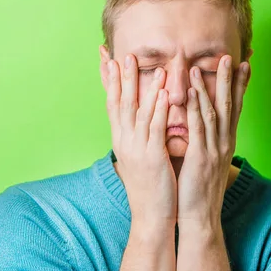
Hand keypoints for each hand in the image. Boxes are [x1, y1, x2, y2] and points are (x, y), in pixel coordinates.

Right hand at [105, 54, 176, 227]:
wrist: (150, 215)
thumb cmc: (148, 185)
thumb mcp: (138, 156)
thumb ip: (138, 134)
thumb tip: (139, 118)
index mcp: (122, 139)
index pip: (112, 104)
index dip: (110, 82)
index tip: (107, 60)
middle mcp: (125, 141)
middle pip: (121, 104)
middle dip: (122, 78)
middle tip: (123, 55)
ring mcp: (137, 149)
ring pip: (139, 113)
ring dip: (144, 88)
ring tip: (149, 67)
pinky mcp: (152, 157)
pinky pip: (155, 129)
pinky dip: (158, 110)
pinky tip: (163, 94)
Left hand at [177, 55, 249, 226]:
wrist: (201, 216)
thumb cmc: (201, 189)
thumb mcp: (208, 161)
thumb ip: (207, 141)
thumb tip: (202, 125)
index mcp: (226, 142)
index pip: (235, 108)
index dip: (240, 85)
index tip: (244, 64)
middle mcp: (224, 142)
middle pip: (229, 104)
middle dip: (229, 79)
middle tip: (229, 56)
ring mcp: (214, 149)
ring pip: (213, 112)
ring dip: (208, 87)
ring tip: (201, 66)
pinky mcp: (200, 157)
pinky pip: (198, 128)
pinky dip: (196, 108)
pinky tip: (192, 92)